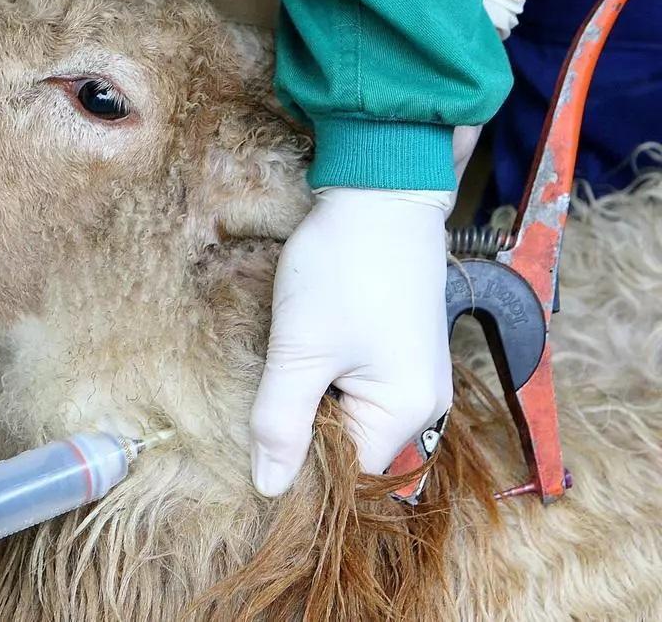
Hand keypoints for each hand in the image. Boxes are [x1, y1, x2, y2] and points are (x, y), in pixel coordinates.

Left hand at [249, 188, 452, 495]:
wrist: (381, 191)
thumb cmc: (343, 267)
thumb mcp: (300, 349)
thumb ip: (281, 422)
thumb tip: (268, 489)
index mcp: (405, 411)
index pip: (345, 472)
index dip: (297, 465)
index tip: (254, 440)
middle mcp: (424, 404)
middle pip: (350, 448)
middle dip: (303, 432)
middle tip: (261, 398)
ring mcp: (415, 376)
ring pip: (350, 417)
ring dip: (311, 404)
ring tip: (282, 372)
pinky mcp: (401, 352)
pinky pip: (359, 390)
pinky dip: (325, 382)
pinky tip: (302, 358)